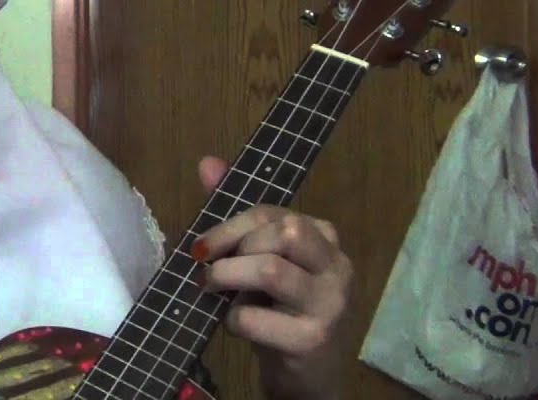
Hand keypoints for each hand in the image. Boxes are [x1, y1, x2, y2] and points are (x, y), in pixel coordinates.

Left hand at [192, 155, 351, 399]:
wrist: (306, 374)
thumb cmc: (280, 310)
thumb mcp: (260, 258)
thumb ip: (238, 214)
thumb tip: (208, 163)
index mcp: (325, 237)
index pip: (272, 214)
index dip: (229, 226)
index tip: (201, 247)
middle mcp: (336, 264)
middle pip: (281, 233)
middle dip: (233, 248)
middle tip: (211, 271)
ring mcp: (330, 302)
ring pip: (271, 269)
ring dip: (228, 278)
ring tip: (213, 291)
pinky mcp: (313, 338)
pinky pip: (258, 317)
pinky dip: (235, 319)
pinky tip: (236, 325)